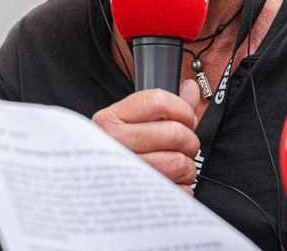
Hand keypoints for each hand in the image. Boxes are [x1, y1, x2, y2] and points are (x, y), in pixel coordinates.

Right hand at [92, 79, 204, 194]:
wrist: (95, 187)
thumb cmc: (121, 151)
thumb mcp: (133, 122)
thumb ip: (166, 106)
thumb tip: (190, 88)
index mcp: (111, 119)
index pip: (158, 102)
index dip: (182, 109)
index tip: (186, 118)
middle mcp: (114, 144)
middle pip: (174, 133)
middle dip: (189, 141)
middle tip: (184, 145)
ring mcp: (125, 173)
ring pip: (179, 163)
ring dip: (187, 166)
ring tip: (176, 165)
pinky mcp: (138, 198)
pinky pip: (179, 189)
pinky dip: (181, 187)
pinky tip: (169, 182)